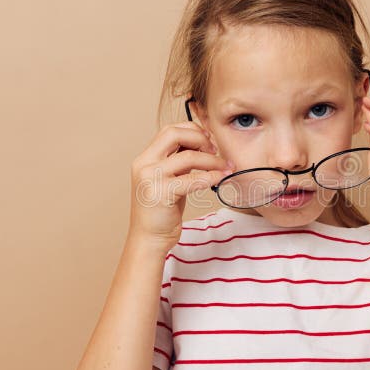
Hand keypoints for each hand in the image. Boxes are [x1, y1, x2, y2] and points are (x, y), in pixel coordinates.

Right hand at [129, 122, 233, 247]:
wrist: (149, 239)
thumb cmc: (161, 211)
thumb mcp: (168, 180)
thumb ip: (178, 162)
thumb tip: (202, 145)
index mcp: (145, 158)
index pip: (169, 130)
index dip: (192, 130)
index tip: (208, 141)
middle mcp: (144, 164)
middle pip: (175, 135)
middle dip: (200, 139)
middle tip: (215, 150)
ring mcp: (150, 178)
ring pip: (188, 156)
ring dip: (212, 160)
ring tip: (225, 166)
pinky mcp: (161, 193)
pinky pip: (193, 179)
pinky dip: (211, 176)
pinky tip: (221, 178)